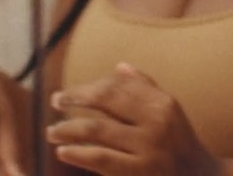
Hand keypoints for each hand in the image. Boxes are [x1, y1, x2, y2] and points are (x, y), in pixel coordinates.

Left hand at [47, 63, 219, 175]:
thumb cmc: (180, 146)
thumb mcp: (171, 113)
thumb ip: (146, 89)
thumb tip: (119, 67)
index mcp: (162, 103)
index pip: (117, 86)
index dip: (88, 87)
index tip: (67, 93)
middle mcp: (156, 121)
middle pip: (106, 100)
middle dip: (75, 99)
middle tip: (55, 102)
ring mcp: (147, 147)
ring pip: (98, 129)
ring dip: (69, 127)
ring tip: (52, 131)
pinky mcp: (139, 172)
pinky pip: (101, 158)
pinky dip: (79, 153)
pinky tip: (63, 151)